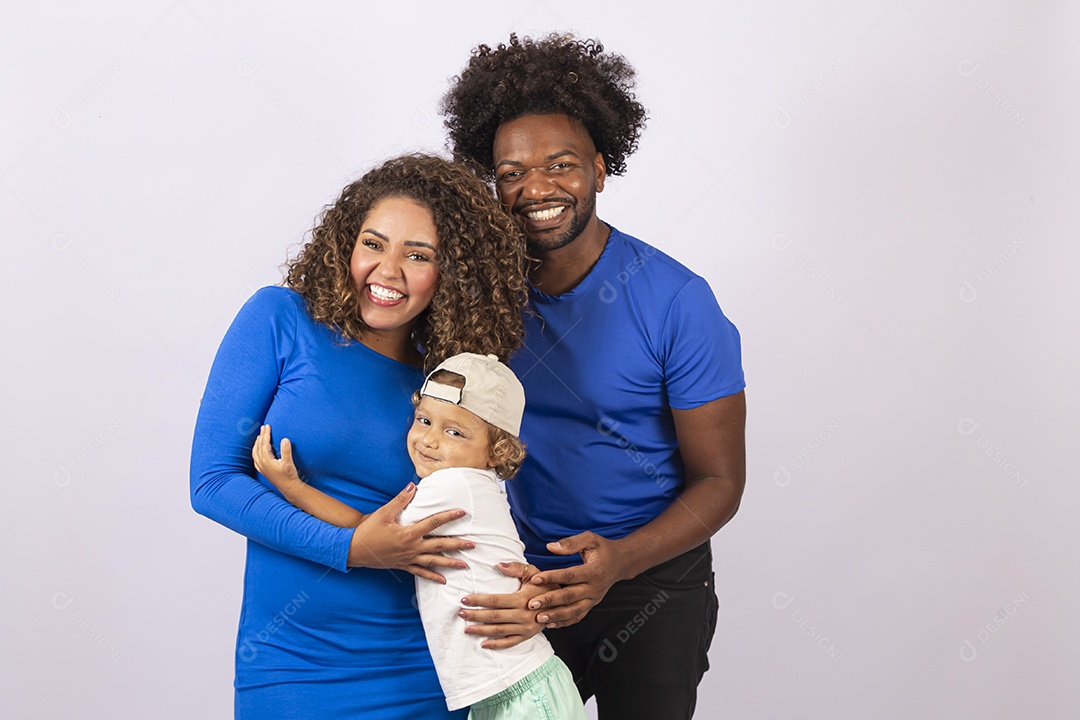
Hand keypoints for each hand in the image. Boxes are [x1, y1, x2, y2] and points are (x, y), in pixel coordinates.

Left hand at [251, 425, 301, 485]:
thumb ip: (286, 450)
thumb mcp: (289, 462)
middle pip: (259, 446)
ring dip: (257, 443)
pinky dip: (255, 452)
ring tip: (260, 436)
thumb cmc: (289, 475)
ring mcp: (261, 467)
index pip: (264, 443)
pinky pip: (255, 459)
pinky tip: (258, 450)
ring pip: (255, 452)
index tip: (267, 426)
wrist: (288, 487)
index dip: (266, 434)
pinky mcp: (263, 471)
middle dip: (261, 436)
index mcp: (266, 460)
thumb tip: (285, 439)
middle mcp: (261, 463)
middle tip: (264, 427)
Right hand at [348, 483, 474, 583]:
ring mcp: (408, 558)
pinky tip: (444, 580)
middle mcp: (411, 547)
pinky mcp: (403, 566)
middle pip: (439, 546)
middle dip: (457, 545)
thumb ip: (400, 500)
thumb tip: (413, 486)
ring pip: (433, 562)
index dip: (448, 517)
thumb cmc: (368, 530)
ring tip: (464, 565)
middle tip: (473, 545)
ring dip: (450, 563)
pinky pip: (420, 573)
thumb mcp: (384, 513)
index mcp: (408, 533)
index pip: (433, 523)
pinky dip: (432, 577)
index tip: (462, 513)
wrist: (354, 550)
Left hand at [459, 562, 556, 648]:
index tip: (464, 599)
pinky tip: (483, 643)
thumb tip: (499, 565)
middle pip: (494, 617)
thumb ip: (516, 567)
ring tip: (466, 628)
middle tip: (460, 613)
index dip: (479, 600)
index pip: (495, 600)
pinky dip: (496, 645)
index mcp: (523, 599)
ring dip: (481, 630)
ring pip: (499, 631)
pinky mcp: (527, 636)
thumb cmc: (544, 584)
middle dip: (475, 615)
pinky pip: (509, 643)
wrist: (563, 602)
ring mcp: (525, 628)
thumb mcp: (534, 572)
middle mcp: (524, 615)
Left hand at [526, 531, 628, 628]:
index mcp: (594, 571)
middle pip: (569, 596)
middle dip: (549, 601)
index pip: (570, 576)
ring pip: (573, 611)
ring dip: (555, 615)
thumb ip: (571, 543)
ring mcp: (593, 599)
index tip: (535, 579)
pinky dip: (564, 622)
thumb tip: (551, 547)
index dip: (552, 577)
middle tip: (531, 604)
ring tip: (539, 618)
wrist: (621, 563)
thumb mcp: (590, 539)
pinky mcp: (591, 605)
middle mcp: (594, 587)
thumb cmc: (603, 549)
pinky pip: (578, 616)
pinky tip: (550, 624)